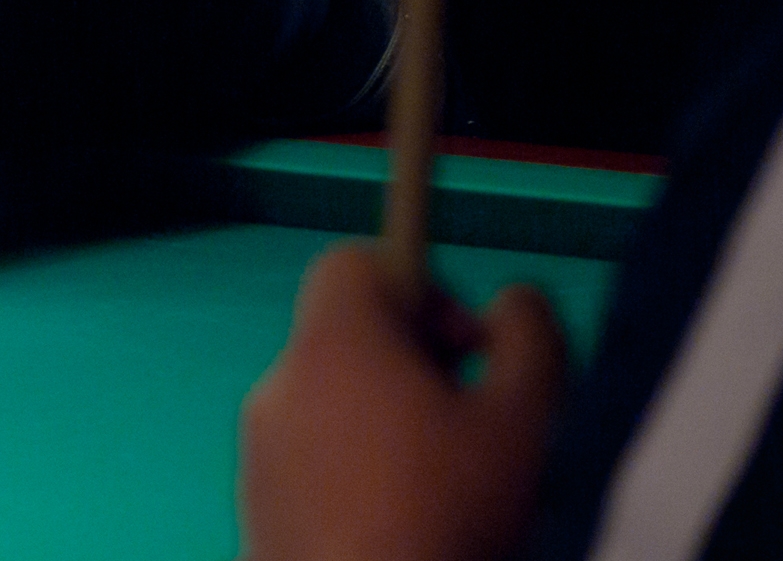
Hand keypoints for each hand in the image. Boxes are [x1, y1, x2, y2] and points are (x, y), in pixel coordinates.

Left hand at [239, 244, 566, 560]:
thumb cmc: (445, 512)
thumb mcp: (524, 422)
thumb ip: (529, 341)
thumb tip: (514, 298)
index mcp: (332, 342)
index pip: (355, 261)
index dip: (420, 285)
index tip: (467, 349)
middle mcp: (279, 379)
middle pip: (347, 334)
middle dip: (414, 363)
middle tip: (469, 423)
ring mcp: (256, 444)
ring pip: (330, 401)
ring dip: (385, 423)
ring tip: (439, 485)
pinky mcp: (253, 501)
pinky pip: (307, 458)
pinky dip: (351, 471)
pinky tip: (397, 521)